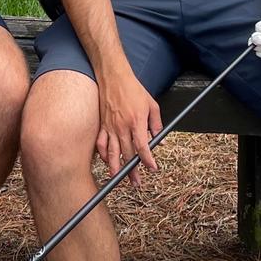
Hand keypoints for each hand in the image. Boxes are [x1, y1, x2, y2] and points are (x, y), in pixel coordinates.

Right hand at [96, 72, 162, 186]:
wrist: (114, 77)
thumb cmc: (133, 89)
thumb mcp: (152, 105)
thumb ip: (156, 124)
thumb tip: (160, 140)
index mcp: (136, 122)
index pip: (142, 147)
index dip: (147, 160)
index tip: (152, 168)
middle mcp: (122, 127)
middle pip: (127, 154)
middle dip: (132, 171)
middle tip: (137, 182)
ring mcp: (110, 127)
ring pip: (112, 153)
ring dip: (115, 168)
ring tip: (118, 179)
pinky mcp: (102, 125)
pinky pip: (101, 143)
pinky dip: (103, 155)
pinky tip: (107, 161)